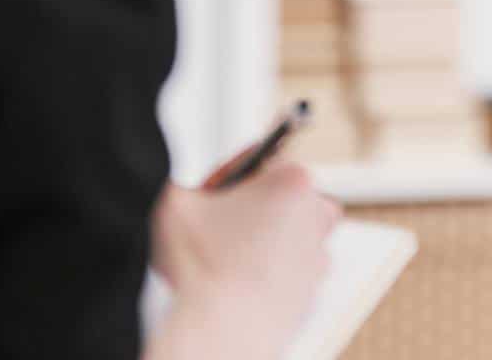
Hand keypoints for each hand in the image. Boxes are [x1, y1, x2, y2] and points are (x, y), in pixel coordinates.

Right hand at [149, 161, 340, 355]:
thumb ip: (177, 178)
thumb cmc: (203, 271)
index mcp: (292, 183)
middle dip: (254, 204)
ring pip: (289, 234)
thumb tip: (177, 182)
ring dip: (263, 239)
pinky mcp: (312, 291)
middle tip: (219, 222)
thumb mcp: (174, 201)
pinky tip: (236, 279)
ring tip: (224, 254)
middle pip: (284, 195)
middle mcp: (316, 216)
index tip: (218, 191)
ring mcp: (317, 256)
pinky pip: (289, 271)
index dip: (235, 175)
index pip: (266, 158)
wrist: (220, 333)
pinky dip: (268, 272)